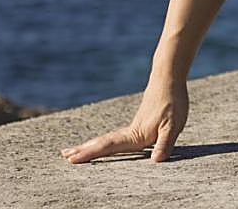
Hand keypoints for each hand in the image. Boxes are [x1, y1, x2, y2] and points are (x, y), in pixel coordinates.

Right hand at [59, 74, 187, 163]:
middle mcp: (131, 131)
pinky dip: (105, 141)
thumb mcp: (174, 125)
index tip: (72, 159)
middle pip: (103, 143)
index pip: (109, 147)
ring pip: (108, 139)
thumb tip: (156, 161)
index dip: (91, 154)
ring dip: (91, 145)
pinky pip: (117, 136)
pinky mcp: (138, 122)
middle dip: (84, 150)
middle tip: (63, 155)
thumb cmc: (173, 101)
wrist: (168, 77)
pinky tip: (103, 143)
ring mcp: (133, 126)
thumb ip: (165, 143)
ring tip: (74, 150)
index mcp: (136, 135)